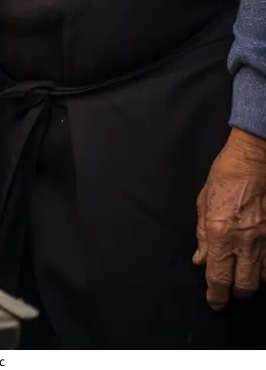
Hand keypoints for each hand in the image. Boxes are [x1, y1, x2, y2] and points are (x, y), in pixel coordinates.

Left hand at [194, 127, 265, 309]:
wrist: (254, 157)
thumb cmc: (226, 175)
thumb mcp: (204, 202)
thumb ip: (202, 234)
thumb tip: (200, 259)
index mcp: (220, 233)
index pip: (218, 277)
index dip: (216, 295)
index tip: (214, 301)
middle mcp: (244, 241)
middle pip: (244, 286)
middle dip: (235, 293)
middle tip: (229, 290)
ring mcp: (265, 239)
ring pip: (263, 278)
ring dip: (252, 281)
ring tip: (244, 275)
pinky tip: (259, 263)